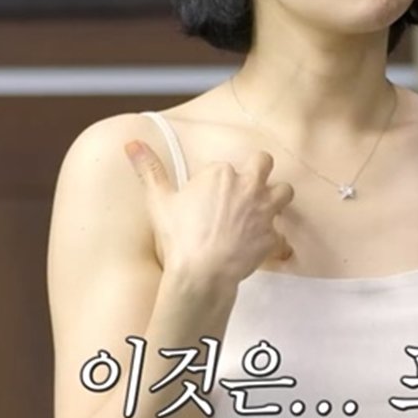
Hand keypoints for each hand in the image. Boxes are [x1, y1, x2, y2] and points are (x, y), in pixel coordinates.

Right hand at [125, 141, 293, 285]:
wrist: (202, 272)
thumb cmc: (179, 237)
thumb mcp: (159, 200)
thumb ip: (149, 169)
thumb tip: (132, 144)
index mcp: (221, 173)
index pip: (224, 166)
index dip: (216, 180)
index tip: (207, 197)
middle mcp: (248, 185)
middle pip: (264, 163)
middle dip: (258, 171)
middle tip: (245, 189)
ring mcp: (264, 210)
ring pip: (284, 191)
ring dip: (275, 197)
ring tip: (260, 209)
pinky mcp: (272, 235)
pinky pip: (280, 231)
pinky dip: (271, 237)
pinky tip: (258, 243)